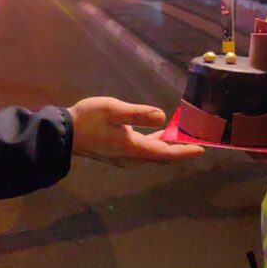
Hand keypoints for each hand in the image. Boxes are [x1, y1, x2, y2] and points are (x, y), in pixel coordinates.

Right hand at [67, 97, 204, 165]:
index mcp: (134, 148)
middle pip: (161, 156)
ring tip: (181, 134)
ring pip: (152, 153)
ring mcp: (124, 156)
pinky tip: (158, 132)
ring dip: (167, 145)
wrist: (64, 133)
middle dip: (179, 149)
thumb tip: (162, 117)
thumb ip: (139, 114)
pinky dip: (155, 143)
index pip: (166, 153)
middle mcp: (131, 156)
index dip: (184, 151)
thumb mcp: (114, 110)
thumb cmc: (88, 119)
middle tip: (196, 139)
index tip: (202, 149)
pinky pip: (143, 150)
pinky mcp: (117, 152)